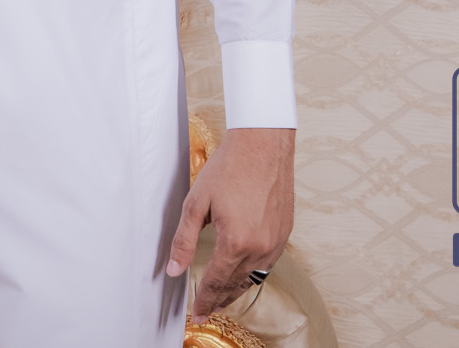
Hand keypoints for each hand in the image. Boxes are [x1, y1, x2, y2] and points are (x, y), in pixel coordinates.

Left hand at [166, 127, 294, 322]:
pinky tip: (242, 273)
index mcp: (236, 242)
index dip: (205, 300)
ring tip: (221, 298)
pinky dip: (252, 273)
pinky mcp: (285, 233)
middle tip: (206, 311)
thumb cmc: (229, 167)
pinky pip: (267, 263)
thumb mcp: (196, 203)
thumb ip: (183, 241)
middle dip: (219, 300)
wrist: (263, 144)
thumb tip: (174, 270)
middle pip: (236, 284)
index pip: (216, 282)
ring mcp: (276, 242)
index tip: (196, 314)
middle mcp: (261, 247)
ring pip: (253, 277)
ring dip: (236, 290)